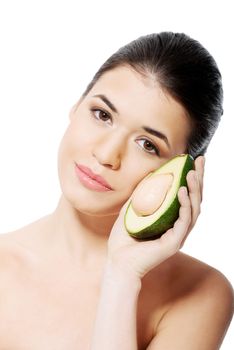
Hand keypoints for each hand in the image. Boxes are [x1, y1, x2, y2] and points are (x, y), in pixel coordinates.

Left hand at [107, 156, 204, 279]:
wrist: (117, 261)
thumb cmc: (124, 238)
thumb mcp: (131, 210)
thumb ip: (140, 195)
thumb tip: (149, 175)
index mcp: (171, 220)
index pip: (186, 196)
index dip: (191, 178)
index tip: (192, 161)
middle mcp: (178, 226)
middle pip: (195, 200)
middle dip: (199, 179)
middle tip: (200, 160)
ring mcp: (178, 235)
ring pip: (194, 209)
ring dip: (194, 189)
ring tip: (192, 173)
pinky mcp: (174, 242)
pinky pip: (183, 221)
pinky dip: (185, 205)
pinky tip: (181, 190)